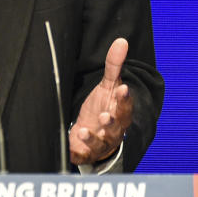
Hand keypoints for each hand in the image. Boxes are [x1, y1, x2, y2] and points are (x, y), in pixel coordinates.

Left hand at [69, 38, 133, 164]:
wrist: (94, 138)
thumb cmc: (102, 108)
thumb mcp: (107, 87)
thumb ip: (114, 66)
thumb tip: (121, 41)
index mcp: (119, 112)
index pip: (125, 105)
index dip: (125, 98)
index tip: (123, 88)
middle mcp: (113, 130)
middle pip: (116, 127)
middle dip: (111, 122)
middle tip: (105, 115)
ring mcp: (100, 143)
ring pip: (100, 143)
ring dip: (93, 138)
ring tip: (84, 130)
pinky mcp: (86, 153)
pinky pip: (83, 155)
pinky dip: (78, 153)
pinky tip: (72, 147)